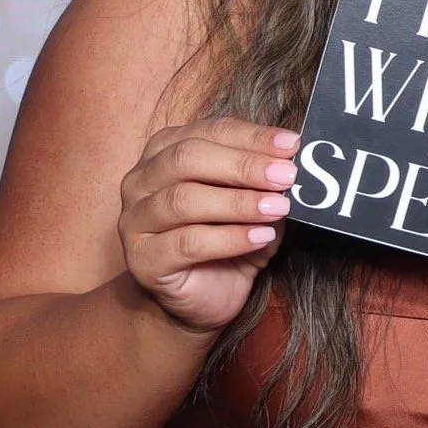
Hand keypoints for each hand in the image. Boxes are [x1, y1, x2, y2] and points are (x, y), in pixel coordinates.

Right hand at [118, 117, 298, 333]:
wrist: (204, 296)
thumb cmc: (227, 237)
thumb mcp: (253, 199)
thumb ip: (264, 176)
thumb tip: (292, 157)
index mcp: (166, 151)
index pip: (211, 131)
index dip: (253, 137)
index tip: (292, 145)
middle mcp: (141, 180)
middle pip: (189, 158)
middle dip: (244, 165)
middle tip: (287, 175)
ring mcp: (135, 220)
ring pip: (184, 199)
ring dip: (239, 202)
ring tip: (279, 208)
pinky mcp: (141, 259)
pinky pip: (186, 242)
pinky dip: (230, 238)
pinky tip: (261, 237)